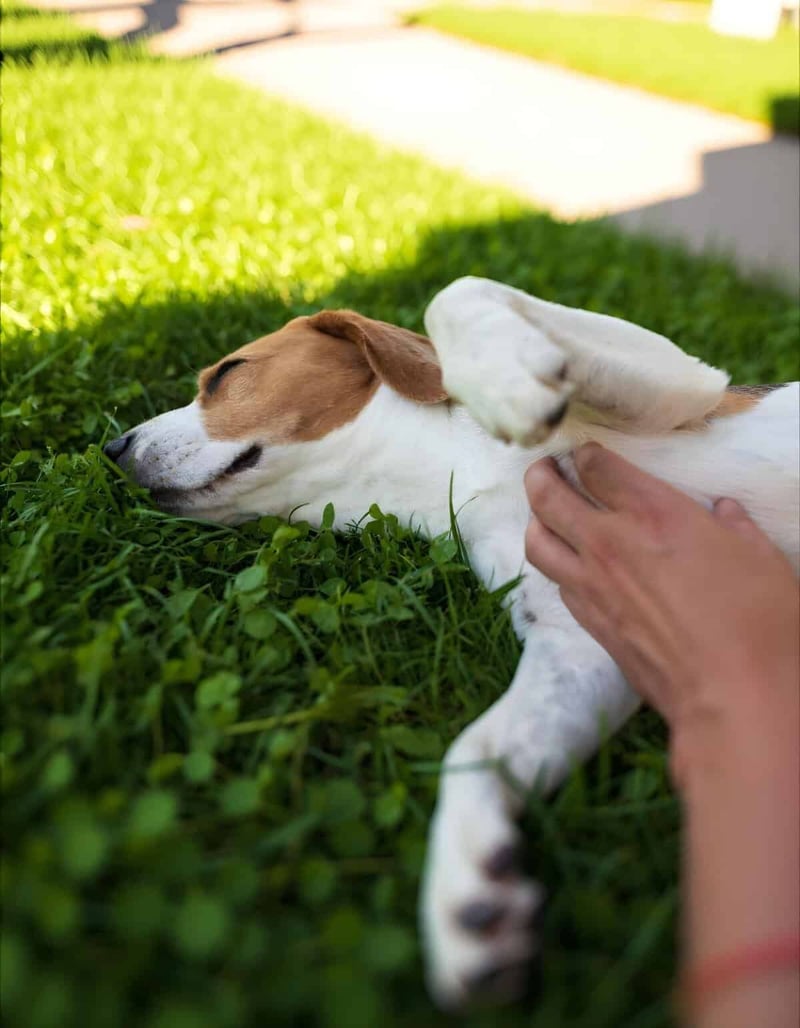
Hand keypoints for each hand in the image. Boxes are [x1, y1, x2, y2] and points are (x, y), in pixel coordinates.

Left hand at [523, 445, 798, 742]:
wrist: (733, 695)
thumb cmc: (759, 621)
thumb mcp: (760, 557)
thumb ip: (735, 527)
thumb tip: (724, 511)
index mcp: (654, 513)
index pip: (595, 466)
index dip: (585, 454)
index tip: (586, 454)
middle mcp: (611, 542)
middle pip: (548, 496)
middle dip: (540, 475)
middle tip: (542, 469)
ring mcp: (593, 585)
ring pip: (537, 541)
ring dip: (536, 522)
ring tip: (544, 517)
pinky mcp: (591, 623)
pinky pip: (557, 583)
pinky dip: (557, 567)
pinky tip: (571, 568)